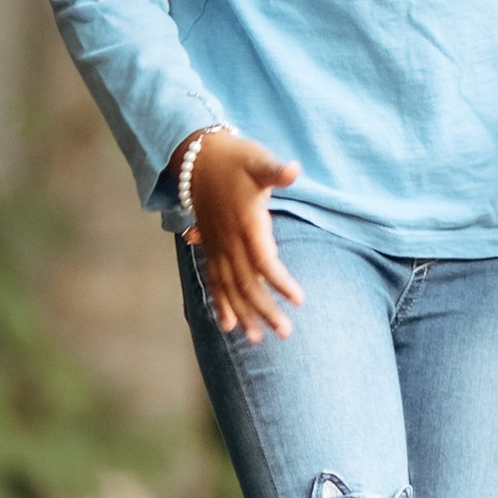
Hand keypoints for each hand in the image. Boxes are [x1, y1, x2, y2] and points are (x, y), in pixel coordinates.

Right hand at [182, 130, 304, 337]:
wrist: (198, 158)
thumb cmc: (235, 159)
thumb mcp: (257, 160)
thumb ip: (275, 171)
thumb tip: (293, 170)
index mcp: (245, 223)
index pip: (264, 260)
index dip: (280, 281)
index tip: (299, 300)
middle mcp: (229, 240)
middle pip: (247, 282)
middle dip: (265, 309)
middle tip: (285, 333)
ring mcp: (217, 246)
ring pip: (229, 287)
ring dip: (242, 313)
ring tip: (256, 340)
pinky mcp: (210, 247)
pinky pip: (213, 281)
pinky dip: (219, 303)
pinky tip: (226, 326)